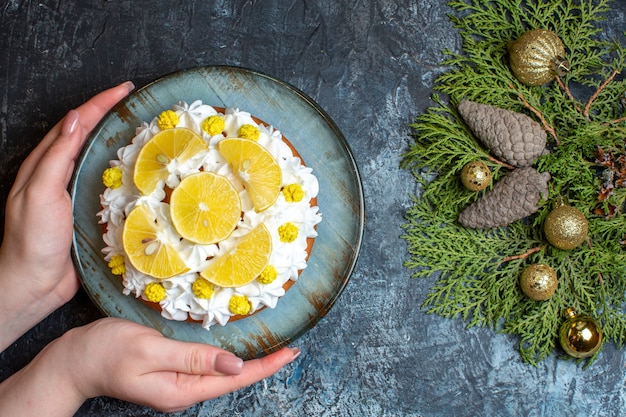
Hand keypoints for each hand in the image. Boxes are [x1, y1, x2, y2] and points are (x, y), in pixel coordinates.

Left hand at [0, 82, 133, 349]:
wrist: (34, 283)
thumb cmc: (33, 240)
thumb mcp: (39, 193)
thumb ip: (56, 157)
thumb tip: (75, 120)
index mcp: (44, 165)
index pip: (74, 124)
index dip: (98, 104)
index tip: (124, 90)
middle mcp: (58, 174)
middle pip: (85, 134)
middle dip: (108, 113)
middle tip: (135, 102)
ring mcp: (73, 192)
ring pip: (96, 157)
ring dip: (116, 138)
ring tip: (140, 128)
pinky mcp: (87, 211)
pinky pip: (106, 183)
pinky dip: (121, 170)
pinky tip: (137, 172)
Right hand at [0, 318, 300, 415]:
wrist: (74, 360)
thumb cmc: (107, 351)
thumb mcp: (150, 352)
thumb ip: (193, 359)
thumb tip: (234, 366)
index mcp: (181, 389)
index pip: (234, 379)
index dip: (265, 365)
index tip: (291, 352)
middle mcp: (183, 391)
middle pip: (232, 378)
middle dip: (263, 363)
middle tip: (290, 346)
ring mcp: (177, 383)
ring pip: (222, 372)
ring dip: (248, 360)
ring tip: (273, 346)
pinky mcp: (171, 372)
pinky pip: (207, 365)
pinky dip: (227, 355)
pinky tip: (237, 346)